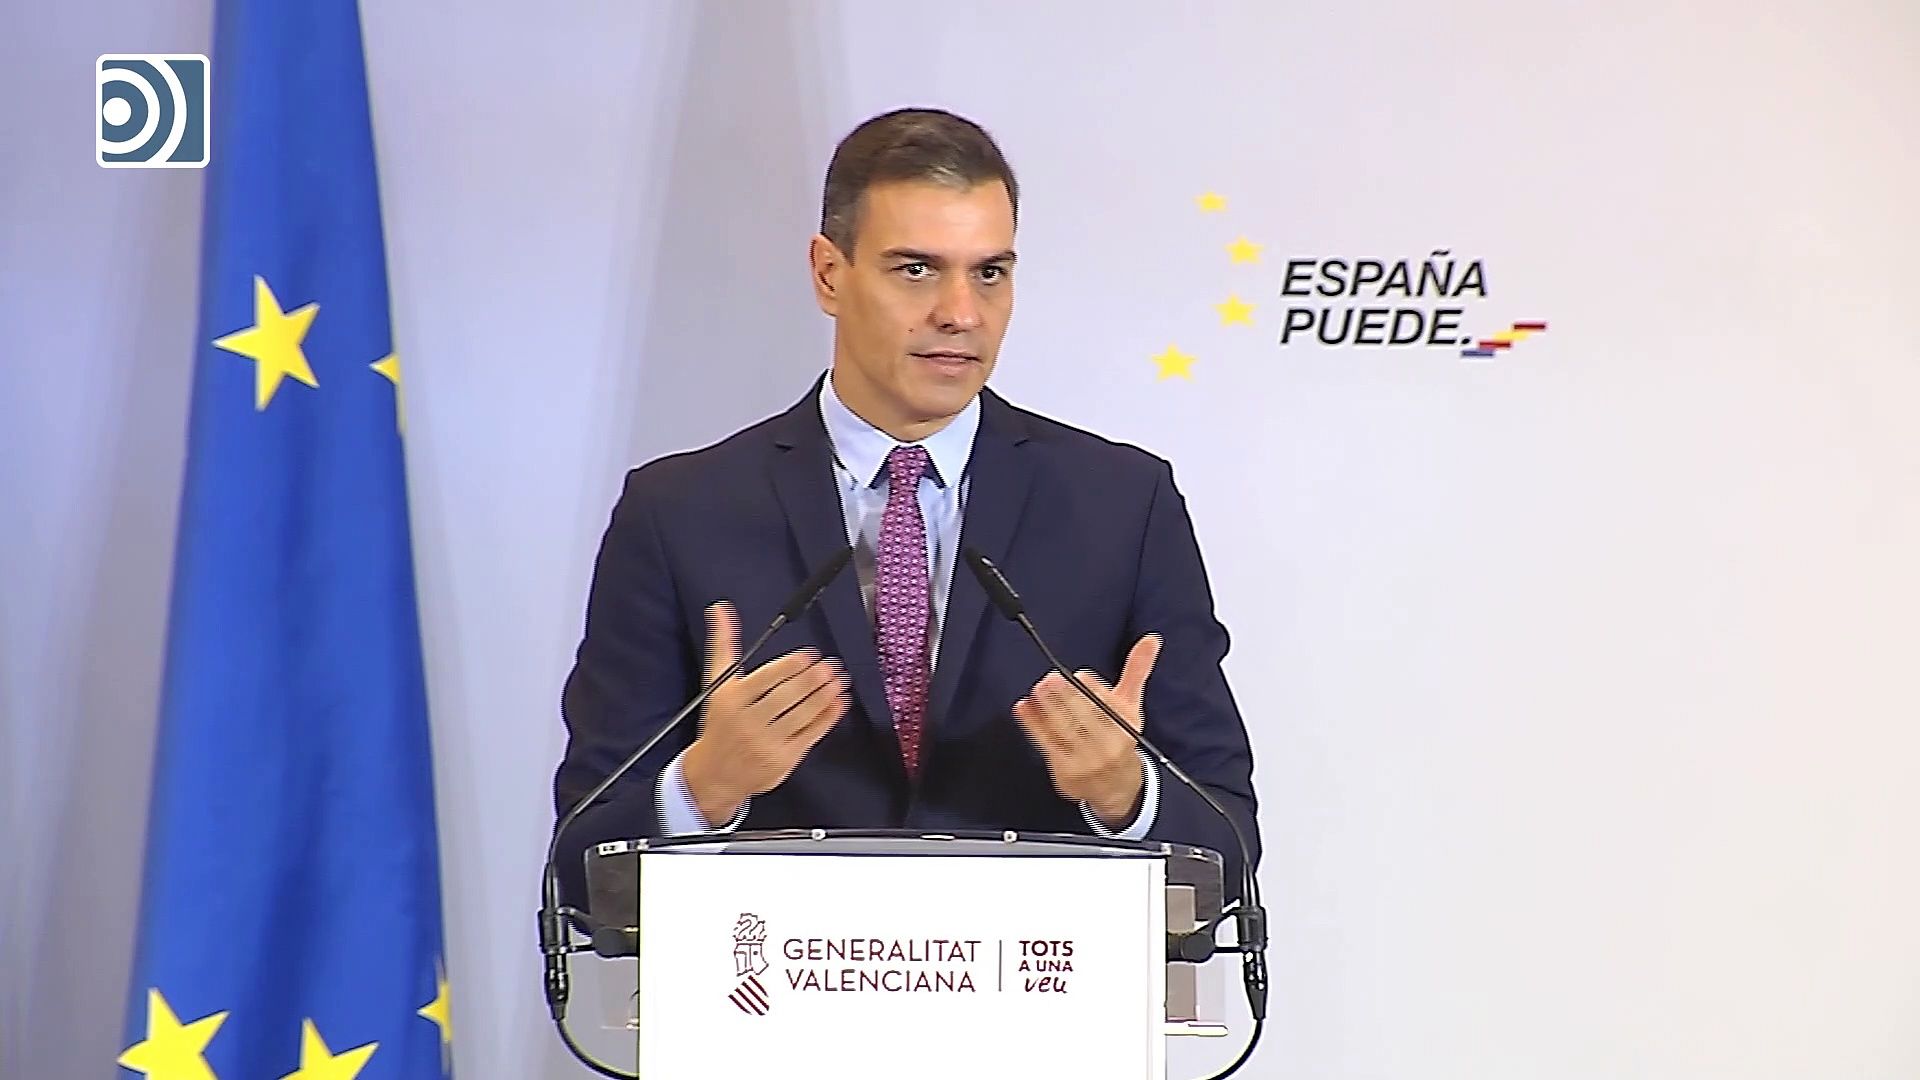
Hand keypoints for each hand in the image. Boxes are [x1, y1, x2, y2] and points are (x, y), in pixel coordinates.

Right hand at [681, 600, 849, 823]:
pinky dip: (828, 717)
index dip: (792, 666)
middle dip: (813, 678)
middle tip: (829, 666)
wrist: (715, 774)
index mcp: (732, 700)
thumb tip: (720, 609)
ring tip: (838, 679)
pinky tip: (838, 703)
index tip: (809, 656)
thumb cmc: (721, 723)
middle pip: (788, 695)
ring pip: (803, 713)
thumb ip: (724, 645)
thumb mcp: (716, 684)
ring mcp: (767, 743)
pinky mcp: (784, 760)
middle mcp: (749, 722)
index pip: (767, 678)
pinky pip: (811, 734)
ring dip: (825, 694)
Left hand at [1011, 633, 1161, 826]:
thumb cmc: (1120, 736)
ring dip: (1048, 710)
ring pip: (1066, 731)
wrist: (1116, 786)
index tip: (1080, 676)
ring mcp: (1087, 760)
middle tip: (1049, 680)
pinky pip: (1047, 744)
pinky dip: (1033, 725)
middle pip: (1086, 718)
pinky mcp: (1066, 770)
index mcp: (1125, 726)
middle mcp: (1109, 745)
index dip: (1095, 691)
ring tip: (1037, 691)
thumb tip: (1150, 640)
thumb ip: (1137, 669)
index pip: (1109, 706)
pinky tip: (1024, 709)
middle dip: (1066, 698)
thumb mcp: (1131, 704)